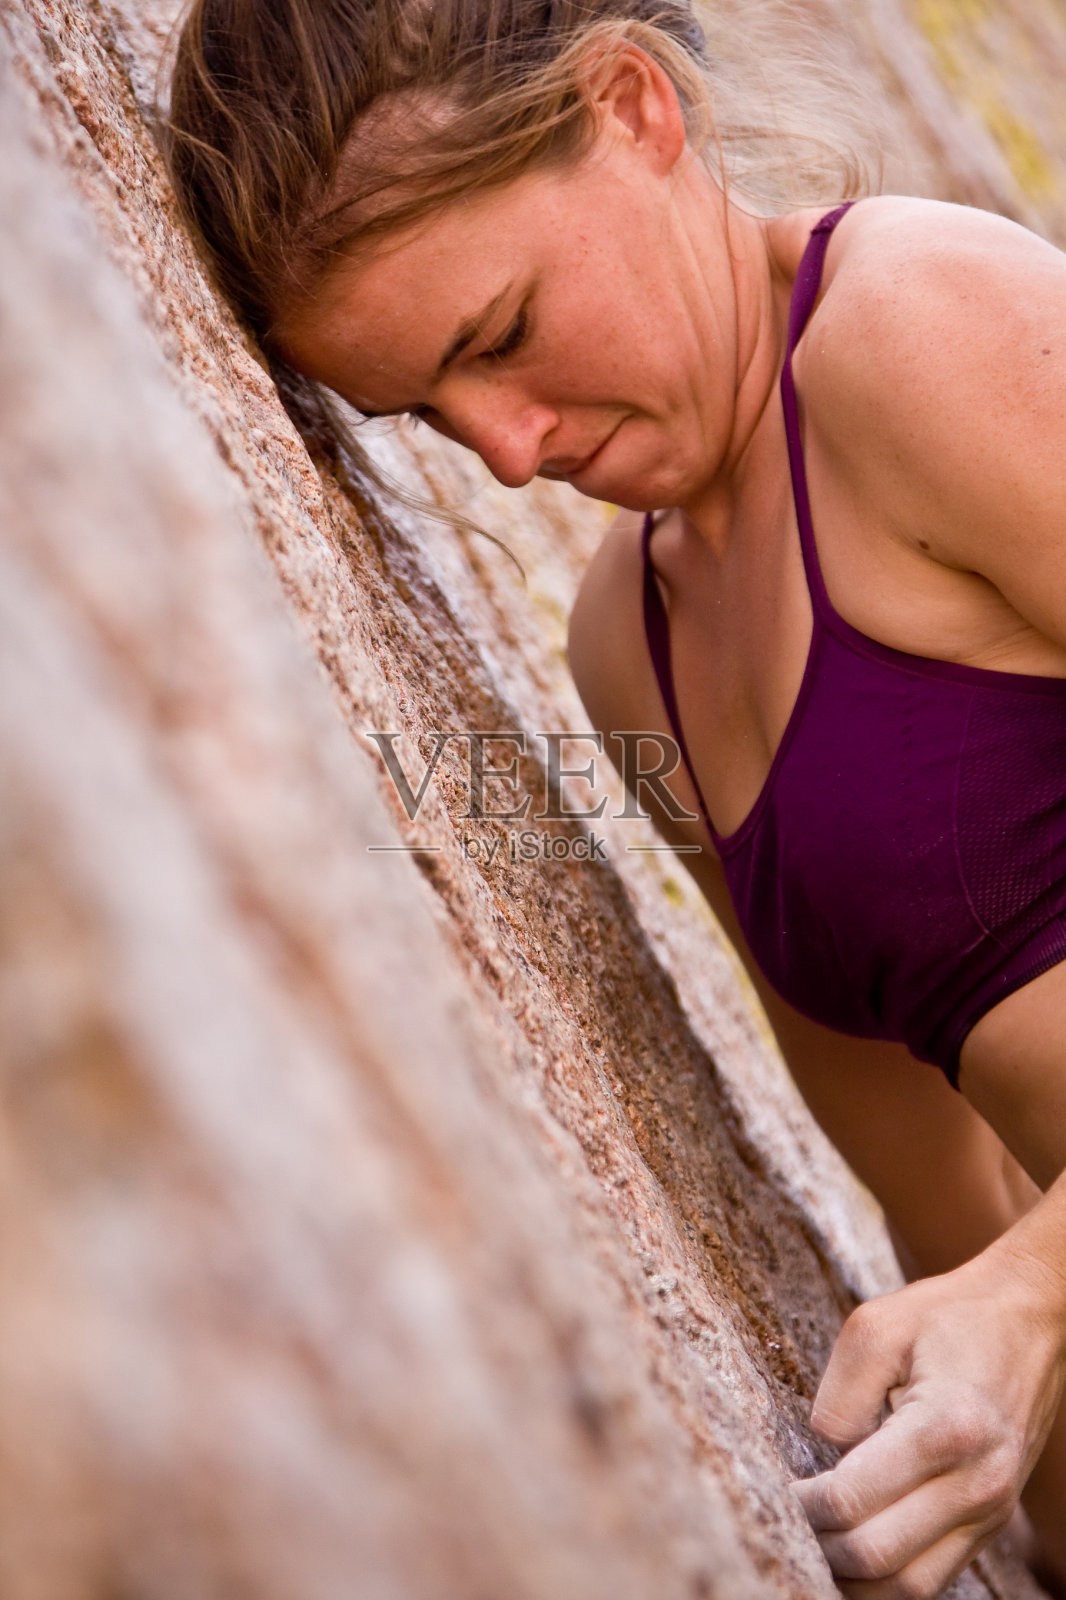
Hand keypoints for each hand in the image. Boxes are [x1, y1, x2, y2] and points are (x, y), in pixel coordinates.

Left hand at [793, 1244, 1065, 1598]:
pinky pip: (933, 1578)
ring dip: (851, 1578)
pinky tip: (848, 1554)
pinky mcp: (992, 1522)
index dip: (803, 1504)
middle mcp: (977, 1482)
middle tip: (786, 1517)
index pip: (853, 1498)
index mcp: (946, 1427)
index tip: (774, 1488)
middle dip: (819, 1545)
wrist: (1031, 1320)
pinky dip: (886, 1580)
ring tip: (812, 1542)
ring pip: (908, 1586)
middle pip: (877, 1556)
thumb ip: (840, 1397)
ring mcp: (992, 1511)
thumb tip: (825, 1454)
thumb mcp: (877, 1328)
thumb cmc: (949, 1317)